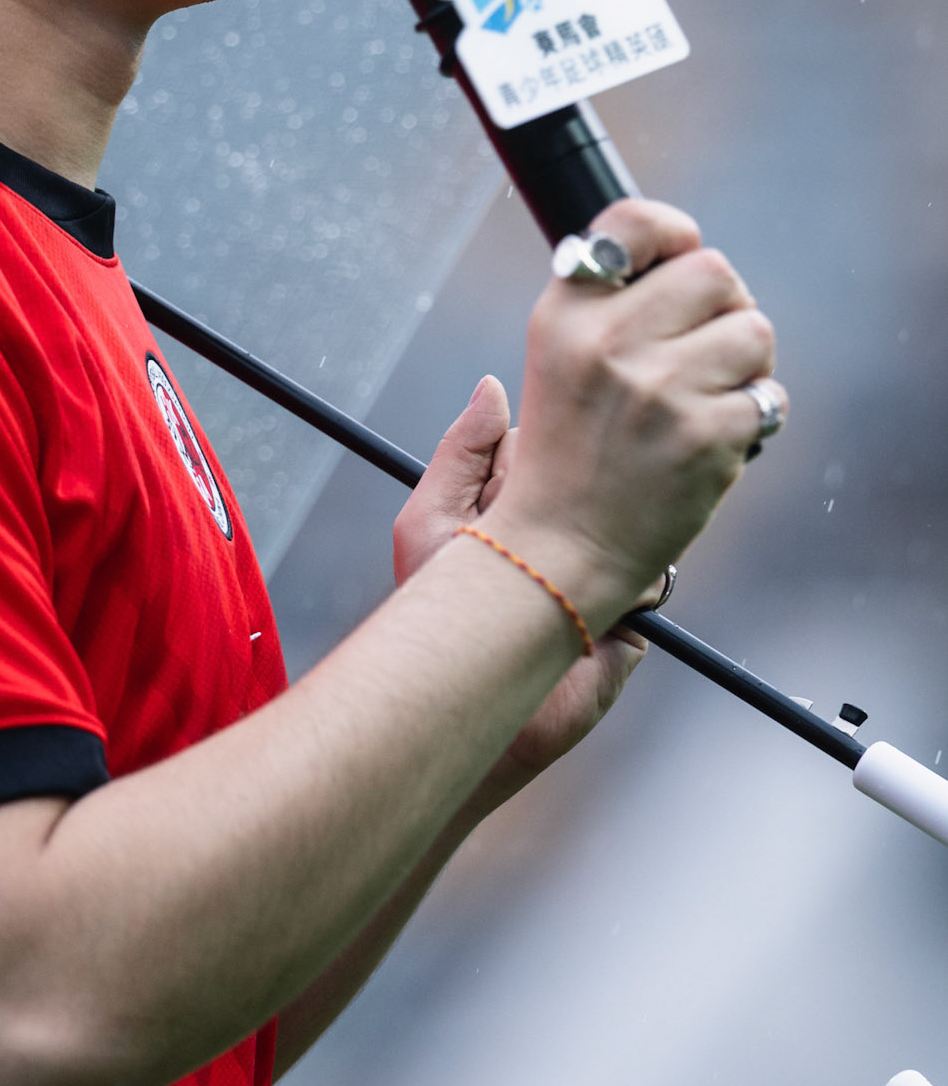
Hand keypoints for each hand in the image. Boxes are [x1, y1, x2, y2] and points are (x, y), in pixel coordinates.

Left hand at [396, 404, 655, 813]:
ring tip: (570, 555)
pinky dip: (636, 574)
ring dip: (614, 528)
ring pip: (639, 519)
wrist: (458, 700)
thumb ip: (461, 451)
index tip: (527, 461)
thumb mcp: (430, 519)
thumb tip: (492, 385)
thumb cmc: (433, 612)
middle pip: (607, 474)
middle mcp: (569, 531)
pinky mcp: (632, 617)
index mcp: (522, 502)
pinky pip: (655, 577)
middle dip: (591, 477)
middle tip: (555, 500)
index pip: (557, 439)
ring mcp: (604, 572)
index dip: (548, 440)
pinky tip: (602, 585)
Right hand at [488, 197, 784, 623]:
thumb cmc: (568, 445)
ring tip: (710, 395)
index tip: (681, 259)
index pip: (635, 222)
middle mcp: (609, 341)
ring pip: (754, 331)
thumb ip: (609, 298)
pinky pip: (768, 397)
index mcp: (566, 312)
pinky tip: (715, 439)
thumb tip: (689, 254)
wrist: (561, 544)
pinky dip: (753, 418)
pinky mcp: (705, 434)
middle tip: (706, 346)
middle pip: (716, 272)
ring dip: (747, 364)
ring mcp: (660, 388)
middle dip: (725, 306)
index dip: (675, 233)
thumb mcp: (556, 353)